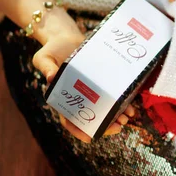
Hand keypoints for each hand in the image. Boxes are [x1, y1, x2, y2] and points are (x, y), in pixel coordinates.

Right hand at [32, 15, 134, 142]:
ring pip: (104, 108)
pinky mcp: (102, 82)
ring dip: (116, 115)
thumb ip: (46, 66)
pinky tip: (131, 104)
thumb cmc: (53, 49)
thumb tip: (50, 77)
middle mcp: (78, 97)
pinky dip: (121, 101)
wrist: (67, 37)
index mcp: (62, 97)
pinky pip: (112, 95)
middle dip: (104, 125)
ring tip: (127, 117)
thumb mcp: (44, 57)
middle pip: (90, 117)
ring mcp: (91, 91)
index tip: (90, 138)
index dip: (78, 130)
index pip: (68, 119)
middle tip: (118, 127)